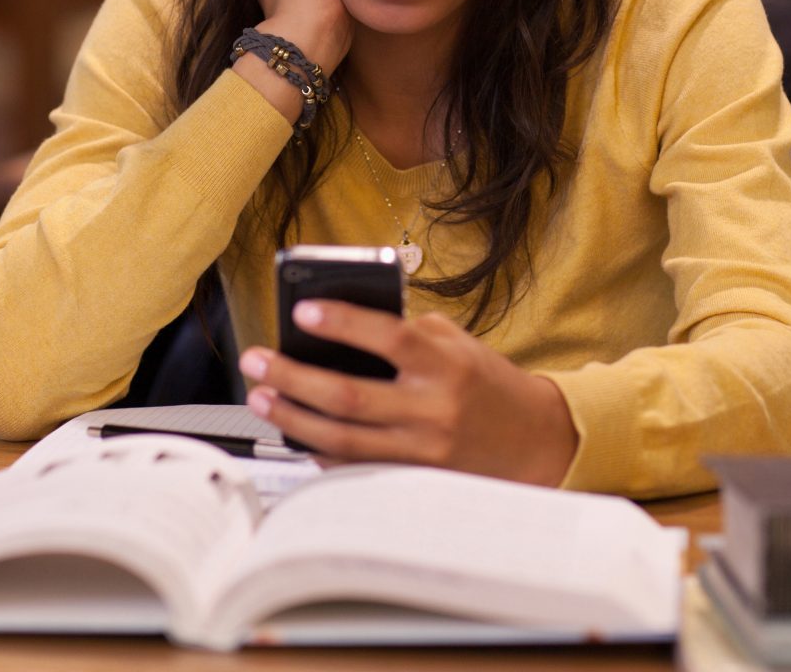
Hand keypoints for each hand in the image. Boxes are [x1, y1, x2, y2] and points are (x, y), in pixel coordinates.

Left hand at [239, 301, 577, 486]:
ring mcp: (421, 452)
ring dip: (292, 417)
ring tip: (260, 396)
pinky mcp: (412, 480)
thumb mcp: (457, 344)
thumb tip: (340, 330)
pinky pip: (352, 467)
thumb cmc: (485, 383)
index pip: (390, 338)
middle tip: (256, 360)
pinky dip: (317, 449)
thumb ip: (407, 334)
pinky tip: (292, 430)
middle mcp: (433, 410)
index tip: (302, 311)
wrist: (533, 439)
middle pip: (349, 395)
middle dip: (293, 377)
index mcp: (447, 365)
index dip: (344, 323)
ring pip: (342, 439)